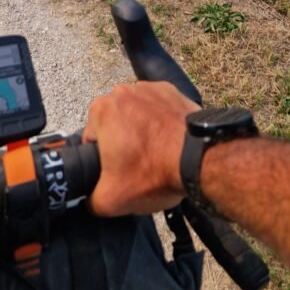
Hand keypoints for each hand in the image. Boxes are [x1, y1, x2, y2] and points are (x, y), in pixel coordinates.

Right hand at [82, 82, 199, 215]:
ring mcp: (148, 88)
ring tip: (156, 152)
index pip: (91, 139)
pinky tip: (169, 139)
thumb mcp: (111, 201)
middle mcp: (121, 92)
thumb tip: (90, 200)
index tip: (117, 171)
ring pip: (135, 112)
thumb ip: (91, 201)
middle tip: (137, 164)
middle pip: (113, 123)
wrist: (199, 159)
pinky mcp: (171, 90)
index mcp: (100, 110)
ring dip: (140, 128)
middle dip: (121, 140)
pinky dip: (160, 119)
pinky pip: (158, 106)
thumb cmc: (153, 173)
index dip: (102, 159)